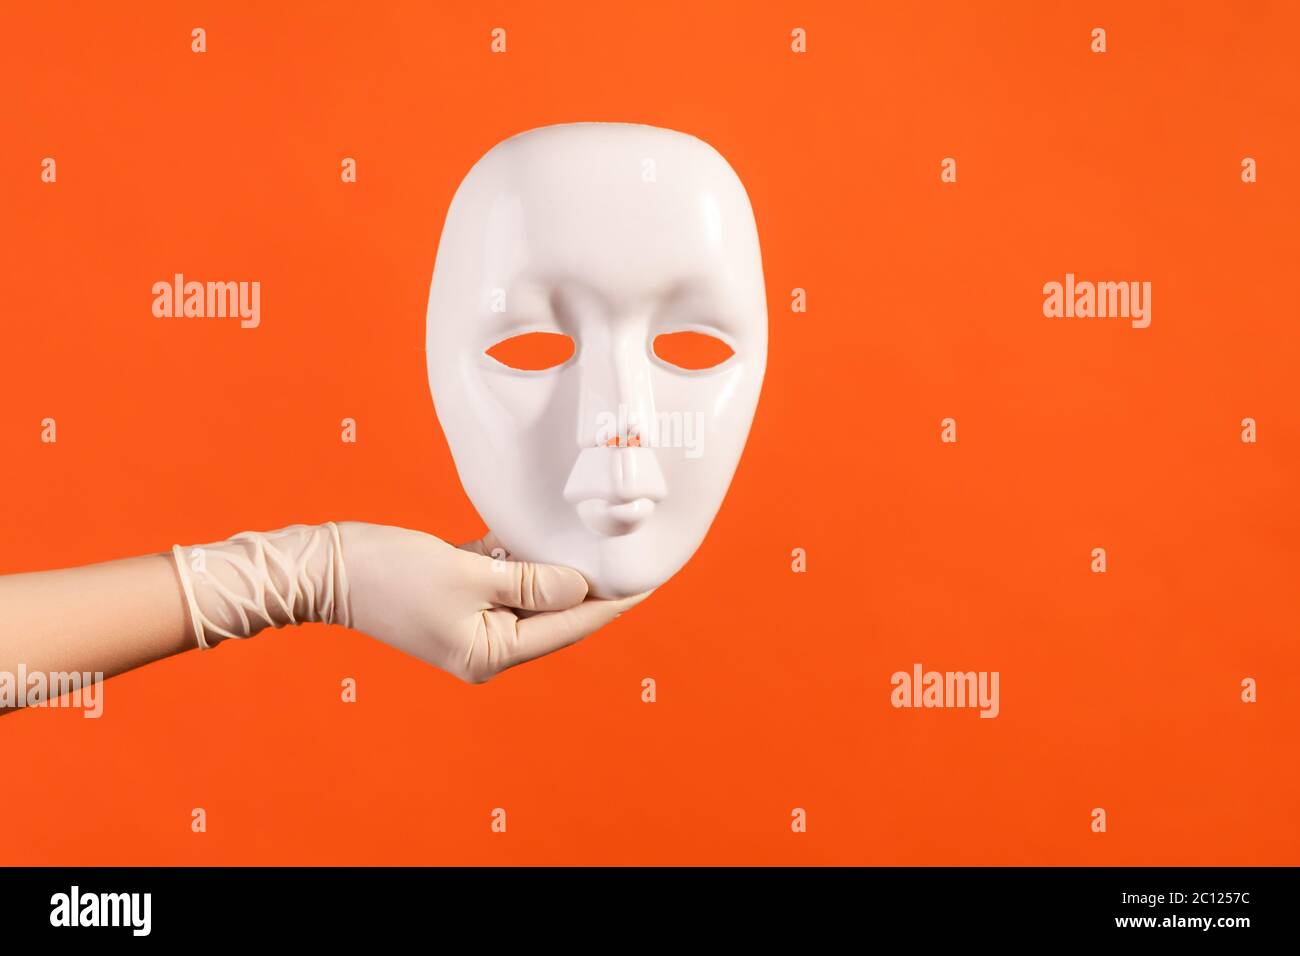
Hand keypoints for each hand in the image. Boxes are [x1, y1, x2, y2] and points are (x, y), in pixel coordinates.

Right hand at [338, 522, 649, 682]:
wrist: (325, 568)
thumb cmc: (389, 575)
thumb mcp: (466, 575)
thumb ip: (529, 581)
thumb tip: (580, 586)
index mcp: (491, 653)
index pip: (568, 627)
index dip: (613, 602)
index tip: (650, 580)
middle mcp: (486, 644)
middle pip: (554, 612)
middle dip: (590, 584)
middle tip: (633, 553)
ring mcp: (472, 620)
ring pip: (532, 591)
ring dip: (557, 566)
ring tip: (600, 540)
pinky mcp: (458, 593)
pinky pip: (504, 576)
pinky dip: (523, 556)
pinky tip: (546, 531)